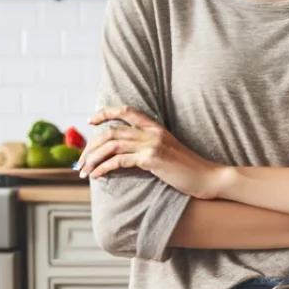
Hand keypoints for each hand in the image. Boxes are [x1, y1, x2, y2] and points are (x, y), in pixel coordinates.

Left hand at [80, 106, 233, 198]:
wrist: (208, 177)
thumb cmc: (188, 169)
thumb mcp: (167, 151)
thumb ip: (149, 147)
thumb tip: (127, 154)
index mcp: (155, 127)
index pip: (126, 111)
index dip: (105, 113)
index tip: (90, 121)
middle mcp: (151, 132)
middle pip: (111, 131)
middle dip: (91, 146)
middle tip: (81, 160)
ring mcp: (151, 145)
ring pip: (111, 146)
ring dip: (93, 159)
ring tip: (83, 171)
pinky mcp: (151, 160)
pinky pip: (119, 162)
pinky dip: (103, 168)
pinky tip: (96, 176)